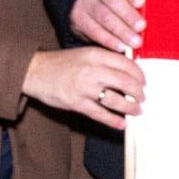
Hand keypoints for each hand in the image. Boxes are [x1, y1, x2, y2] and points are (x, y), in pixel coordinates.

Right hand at [23, 47, 144, 130]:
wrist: (35, 71)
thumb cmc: (62, 63)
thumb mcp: (86, 54)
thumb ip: (106, 60)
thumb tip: (129, 72)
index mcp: (96, 55)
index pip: (127, 65)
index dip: (140, 76)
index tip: (143, 82)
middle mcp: (93, 71)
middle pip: (126, 83)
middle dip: (138, 93)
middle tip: (142, 98)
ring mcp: (85, 88)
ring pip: (116, 101)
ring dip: (130, 108)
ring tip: (136, 111)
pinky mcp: (77, 103)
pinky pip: (100, 114)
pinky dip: (113, 121)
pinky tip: (121, 124)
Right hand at [71, 0, 145, 51]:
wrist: (86, 2)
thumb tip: (157, 11)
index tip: (141, 2)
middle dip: (127, 13)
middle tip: (141, 26)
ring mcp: (84, 2)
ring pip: (102, 15)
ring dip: (121, 30)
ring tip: (135, 42)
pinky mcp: (79, 19)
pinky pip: (93, 30)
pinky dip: (109, 40)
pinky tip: (122, 47)